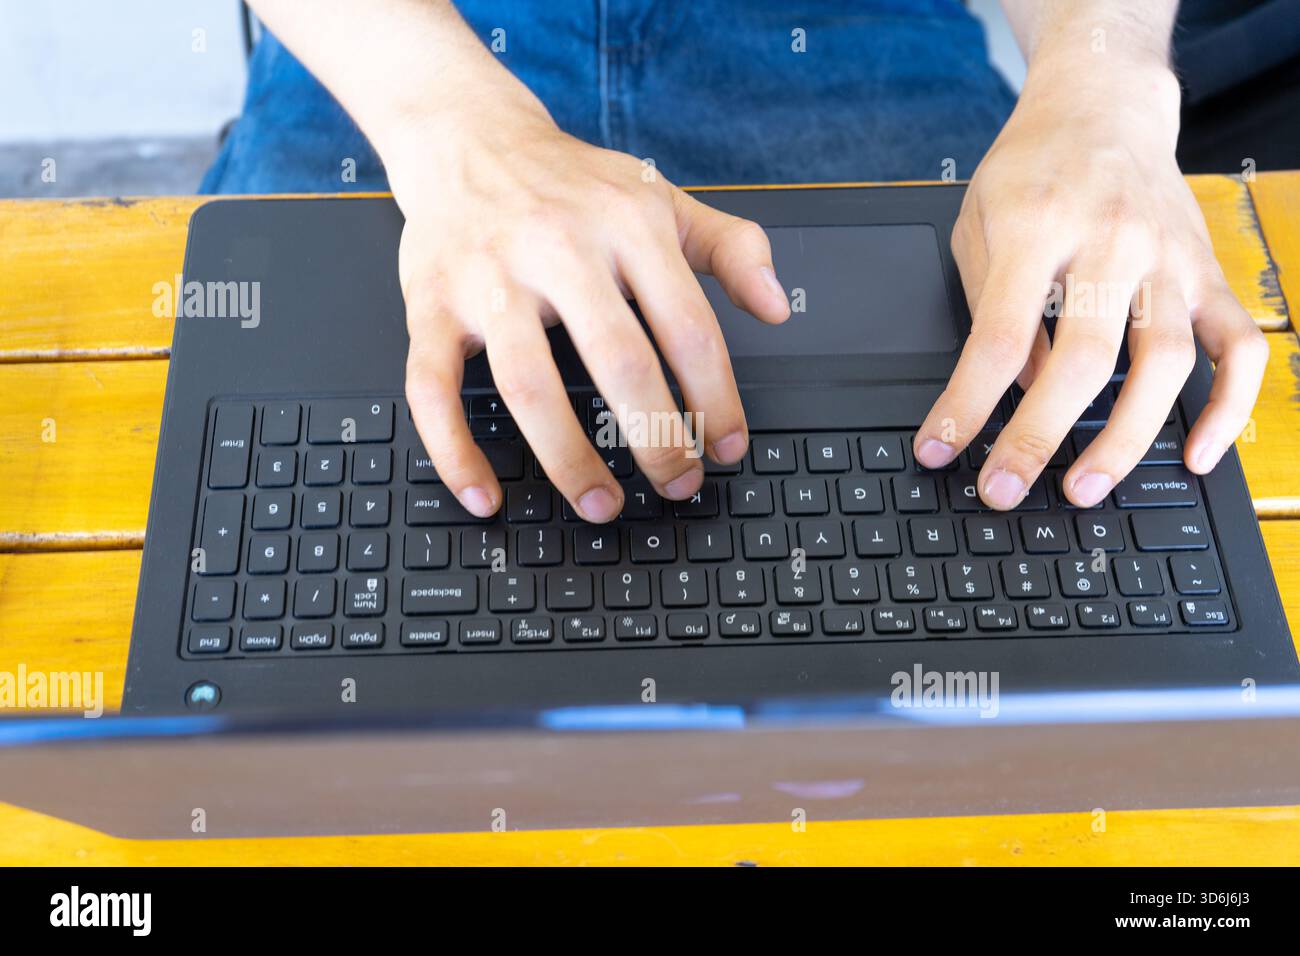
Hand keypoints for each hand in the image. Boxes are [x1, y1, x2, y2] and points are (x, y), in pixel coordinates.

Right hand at [387, 99, 789, 520]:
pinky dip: (453, 450)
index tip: (726, 447)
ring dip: (568, 460)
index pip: (687, 327)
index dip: (715, 398)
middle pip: (617, 362)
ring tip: (601, 505)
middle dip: (656, 439)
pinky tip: (484, 494)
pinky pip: (432, 388)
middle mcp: (558, 249)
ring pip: (528, 385)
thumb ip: (732, 247)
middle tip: (677, 484)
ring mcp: (488, 279)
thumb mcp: (662, 198)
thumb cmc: (572, 184)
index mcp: (626, 225)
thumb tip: (777, 307)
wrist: (467, 138)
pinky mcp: (429, 304)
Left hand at [912, 58, 1267, 509]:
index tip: (936, 450)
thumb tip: (1015, 394)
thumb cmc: (1030, 171)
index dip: (966, 405)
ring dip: (1127, 438)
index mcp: (1038, 227)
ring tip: (1084, 491)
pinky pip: (1239, 347)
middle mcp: (1111, 242)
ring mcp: (1170, 259)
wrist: (1103, 106)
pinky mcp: (1209, 272)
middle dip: (1039, 438)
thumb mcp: (980, 225)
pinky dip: (1229, 406)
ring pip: (1164, 362)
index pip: (999, 337)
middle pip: (1083, 360)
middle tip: (1004, 491)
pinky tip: (1199, 454)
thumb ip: (990, 308)